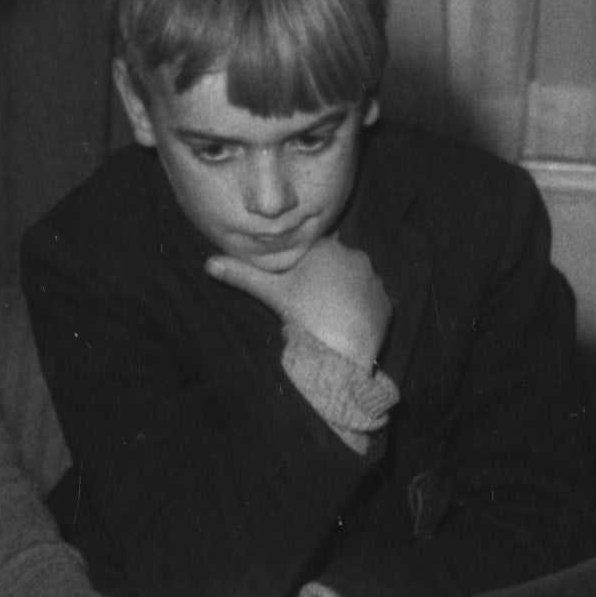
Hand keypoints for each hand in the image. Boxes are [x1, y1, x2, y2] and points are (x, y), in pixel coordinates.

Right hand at [206, 235, 391, 367]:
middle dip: (324, 280)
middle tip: (310, 304)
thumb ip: (242, 275)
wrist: (342, 348)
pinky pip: (370, 304)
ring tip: (328, 317)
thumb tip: (208, 263)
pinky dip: (360, 313)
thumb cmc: (305, 314)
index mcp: (327, 248)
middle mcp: (355, 257)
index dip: (303, 269)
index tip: (297, 285)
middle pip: (335, 266)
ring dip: (343, 296)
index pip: (313, 250)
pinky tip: (346, 326)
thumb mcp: (270, 292)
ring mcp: (375, 280)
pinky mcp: (387, 303)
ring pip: (354, 284)